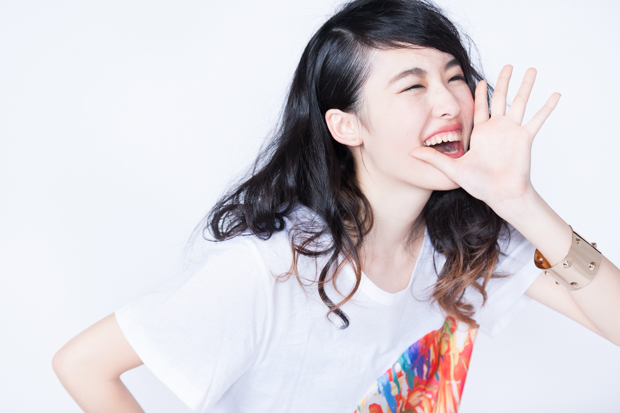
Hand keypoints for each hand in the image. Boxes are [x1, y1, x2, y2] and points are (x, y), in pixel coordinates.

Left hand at [409, 65, 560, 215]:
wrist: (500, 195)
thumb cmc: (479, 185)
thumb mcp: (452, 168)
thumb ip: (432, 158)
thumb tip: (410, 152)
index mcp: (482, 133)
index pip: (481, 108)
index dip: (481, 93)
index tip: (480, 80)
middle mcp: (498, 129)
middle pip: (501, 98)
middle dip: (504, 81)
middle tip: (508, 65)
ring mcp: (513, 131)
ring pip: (520, 102)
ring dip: (525, 86)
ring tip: (531, 69)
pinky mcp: (525, 137)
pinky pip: (537, 119)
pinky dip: (547, 107)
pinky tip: (555, 94)